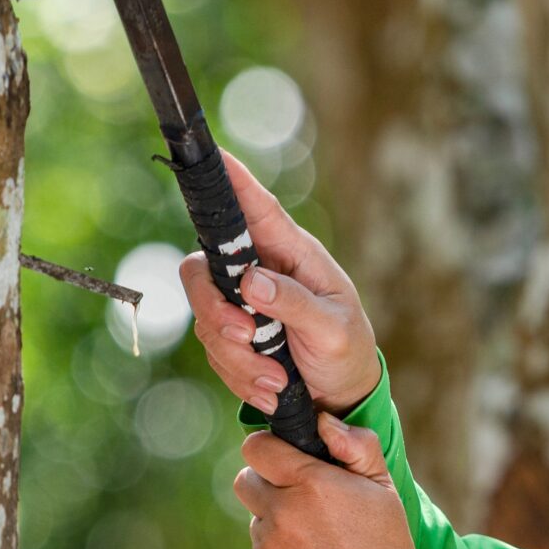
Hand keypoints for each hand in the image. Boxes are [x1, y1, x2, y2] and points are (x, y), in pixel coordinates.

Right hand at [181, 147, 381, 415]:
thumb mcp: (333, 327)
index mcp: (290, 252)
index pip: (255, 206)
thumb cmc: (346, 348)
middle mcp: (257, 270)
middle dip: (215, 310)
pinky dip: (240, 376)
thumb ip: (294, 303)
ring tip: (277, 379)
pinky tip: (272, 388)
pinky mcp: (231, 335)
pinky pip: (214, 352)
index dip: (232, 179)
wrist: (341, 394)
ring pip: (205, 319)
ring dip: (238, 359)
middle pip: (202, 270)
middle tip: (246, 338)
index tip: (212, 153)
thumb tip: (251, 281)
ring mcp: (240, 304)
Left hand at [234, 414, 416, 548]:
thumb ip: (356, 447)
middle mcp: (282, 514)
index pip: (256, 447)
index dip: (270, 450)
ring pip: (255, 520)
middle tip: (299, 502)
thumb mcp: (385, 491)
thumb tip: (324, 421)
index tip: (285, 460)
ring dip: (275, 524)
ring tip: (314, 544)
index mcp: (311, 485)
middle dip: (268, 484)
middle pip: (245, 481)